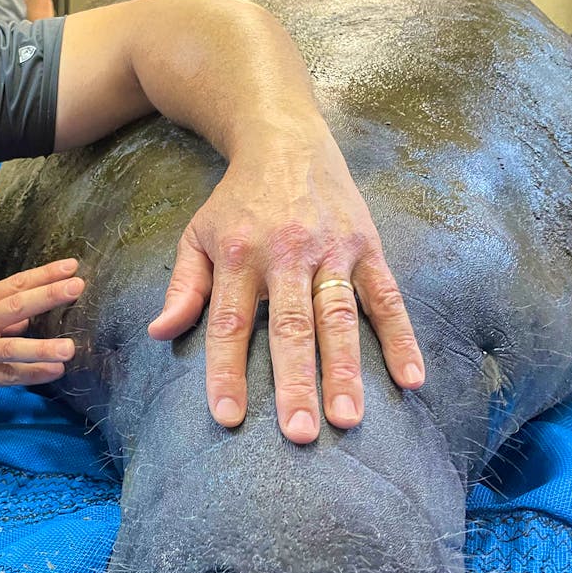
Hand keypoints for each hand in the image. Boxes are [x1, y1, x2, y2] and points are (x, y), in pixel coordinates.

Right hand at [0, 258, 83, 403]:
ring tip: (70, 348)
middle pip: (16, 305)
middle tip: (78, 287)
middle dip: (47, 296)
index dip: (44, 274)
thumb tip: (28, 320)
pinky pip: (4, 375)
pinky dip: (30, 375)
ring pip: (11, 347)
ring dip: (42, 348)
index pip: (14, 283)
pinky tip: (53, 373)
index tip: (72, 265)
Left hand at [147, 129, 423, 443]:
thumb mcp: (197, 234)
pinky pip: (387, 297)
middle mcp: (286, 255)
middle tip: (299, 435)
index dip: (227, 373)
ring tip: (349, 419)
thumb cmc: (236, 201)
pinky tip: (411, 379)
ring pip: (340, 317)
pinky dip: (401, 337)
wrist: (284, 138)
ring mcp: (332, 250)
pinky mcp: (368, 246)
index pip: (229, 325)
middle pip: (289, 328)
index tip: (229, 419)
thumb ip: (183, 287)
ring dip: (346, 370)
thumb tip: (160, 334)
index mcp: (238, 257)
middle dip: (295, 383)